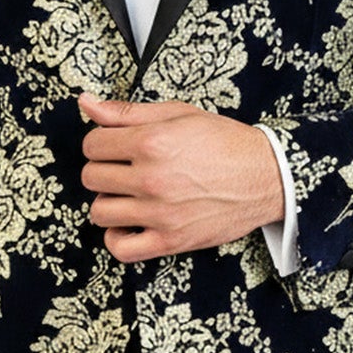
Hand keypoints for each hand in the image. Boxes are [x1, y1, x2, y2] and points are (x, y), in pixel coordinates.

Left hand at [77, 92, 284, 262]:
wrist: (266, 176)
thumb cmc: (224, 142)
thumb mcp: (177, 113)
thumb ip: (127, 111)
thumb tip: (85, 103)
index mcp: (151, 142)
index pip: (92, 144)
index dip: (100, 143)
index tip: (114, 146)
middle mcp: (152, 178)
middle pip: (91, 177)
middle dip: (103, 169)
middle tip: (124, 168)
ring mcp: (160, 212)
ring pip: (99, 212)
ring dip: (109, 201)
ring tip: (128, 194)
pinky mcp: (171, 240)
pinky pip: (121, 248)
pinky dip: (116, 237)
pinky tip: (128, 223)